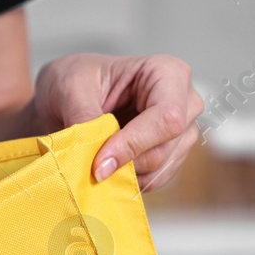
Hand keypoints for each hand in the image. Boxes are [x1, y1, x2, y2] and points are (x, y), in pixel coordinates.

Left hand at [30, 53, 203, 190]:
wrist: (70, 93)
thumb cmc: (78, 79)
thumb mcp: (72, 89)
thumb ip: (84, 118)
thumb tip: (95, 154)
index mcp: (167, 72)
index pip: (166, 117)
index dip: (133, 144)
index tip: (99, 163)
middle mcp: (184, 101)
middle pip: (166, 147)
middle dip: (126, 163)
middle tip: (92, 166)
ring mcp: (182, 130)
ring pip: (162, 168)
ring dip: (126, 174)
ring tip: (98, 162)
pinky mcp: (171, 154)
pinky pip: (156, 179)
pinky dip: (130, 181)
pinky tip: (110, 167)